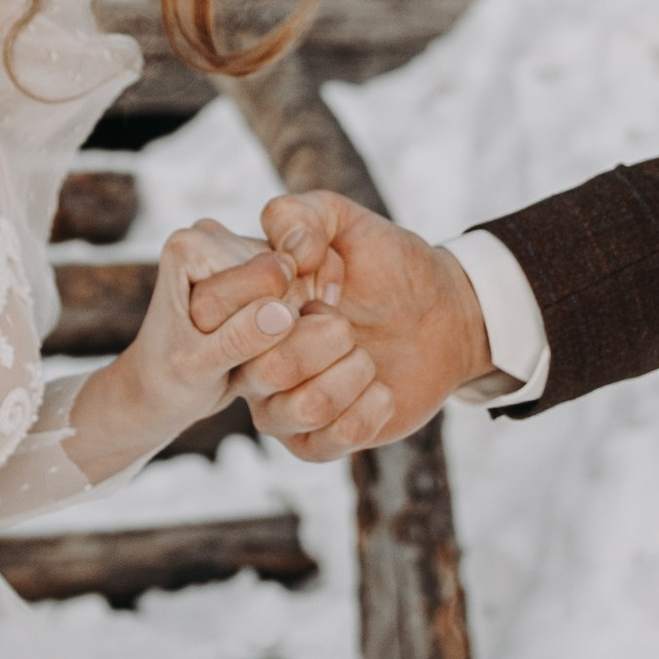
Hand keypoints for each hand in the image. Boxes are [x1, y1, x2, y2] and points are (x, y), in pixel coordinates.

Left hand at [62, 220, 298, 481]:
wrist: (161, 386)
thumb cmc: (170, 379)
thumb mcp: (197, 370)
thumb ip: (238, 340)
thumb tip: (285, 313)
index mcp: (190, 248)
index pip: (269, 280)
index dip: (257, 327)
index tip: (216, 344)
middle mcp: (213, 234)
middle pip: (287, 280)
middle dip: (272, 325)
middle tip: (230, 351)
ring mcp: (237, 246)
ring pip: (299, 288)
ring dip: (282, 328)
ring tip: (242, 349)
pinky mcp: (259, 264)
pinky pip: (301, 293)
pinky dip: (288, 325)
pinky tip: (258, 341)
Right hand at [187, 194, 491, 459]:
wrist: (443, 312)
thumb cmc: (386, 264)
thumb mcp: (344, 220)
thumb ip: (300, 214)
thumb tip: (290, 252)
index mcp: (244, 312)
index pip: (215, 316)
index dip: (278, 296)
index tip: (324, 277)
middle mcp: (250, 363)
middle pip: (267, 368)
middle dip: (329, 336)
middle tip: (348, 321)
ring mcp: (280, 408)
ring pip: (304, 407)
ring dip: (354, 372)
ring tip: (366, 355)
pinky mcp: (315, 444)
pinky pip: (332, 440)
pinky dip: (370, 408)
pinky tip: (381, 388)